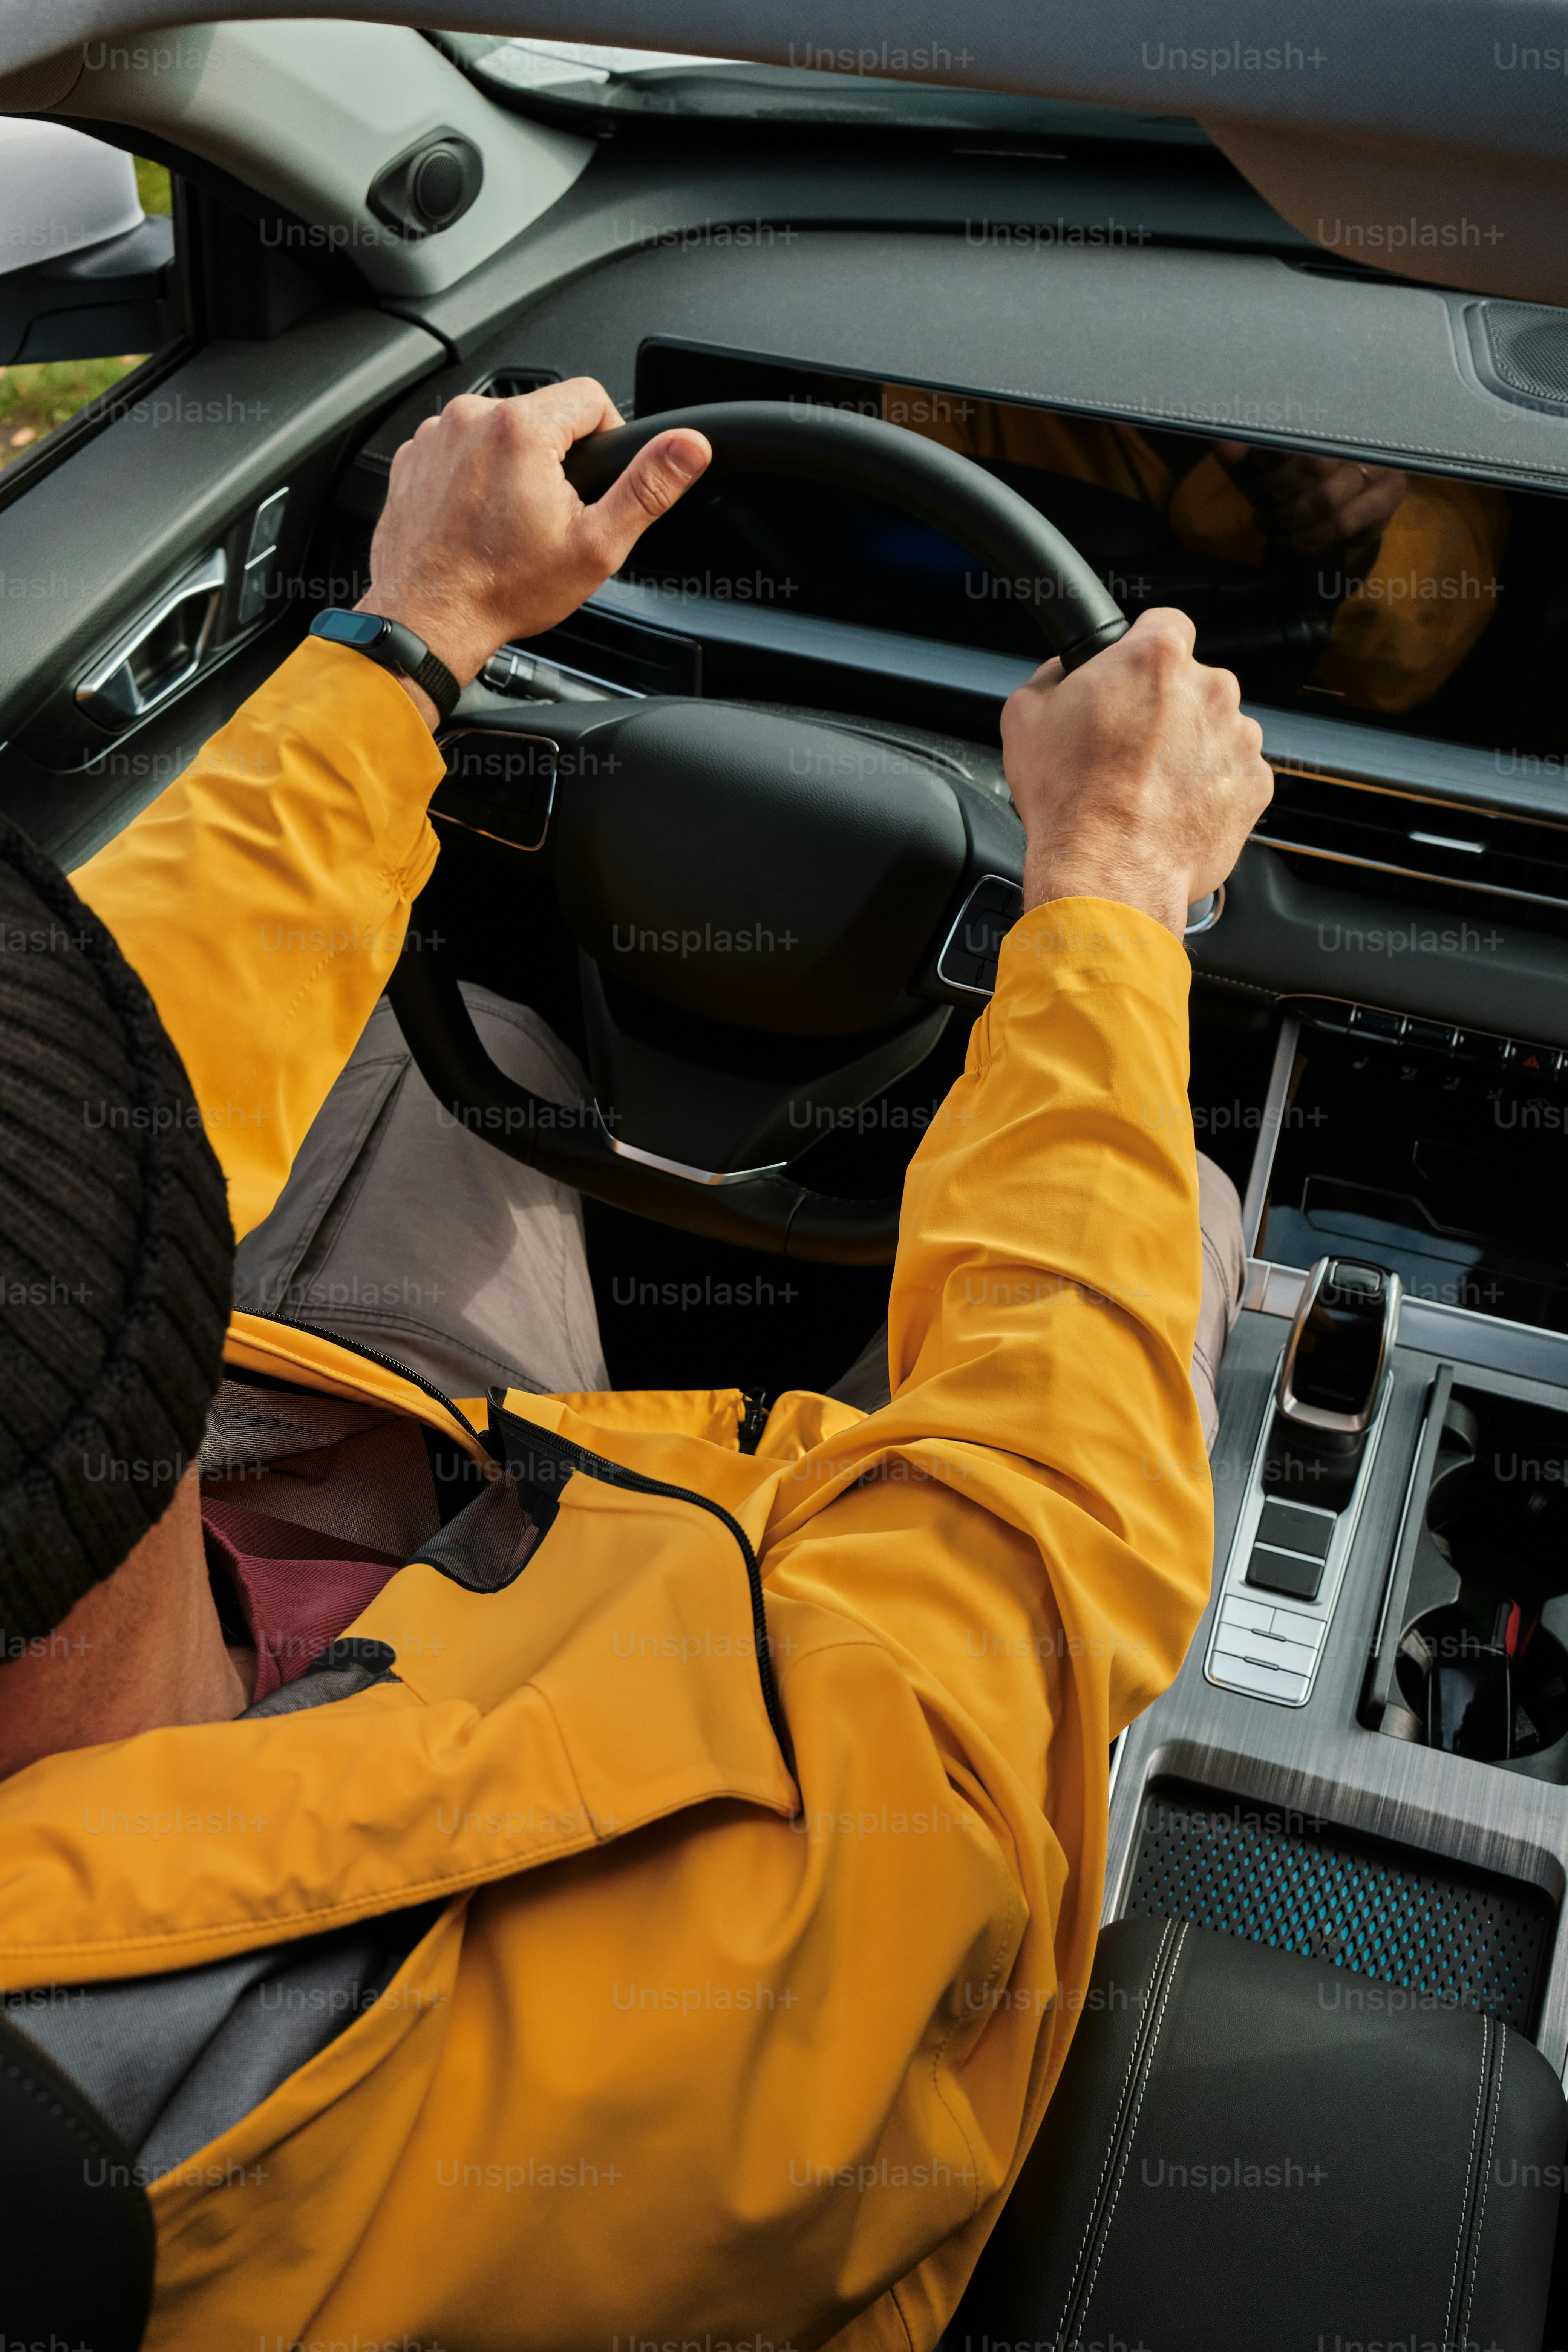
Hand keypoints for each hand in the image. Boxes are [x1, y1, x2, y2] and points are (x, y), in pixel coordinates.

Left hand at [355, 377, 710, 725]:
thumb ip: (648, 487)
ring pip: (501, 430)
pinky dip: (476, 475)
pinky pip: (462, 447)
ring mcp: (436, 435)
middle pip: (544, 413)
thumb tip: (690, 446)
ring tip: (509, 521)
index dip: (606, 438)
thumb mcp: (596, 544)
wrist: (428, 620)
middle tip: (548, 515)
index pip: (590, 395)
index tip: (590, 484)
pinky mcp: (414, 455)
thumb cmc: (503, 589)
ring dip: (514, 465)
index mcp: (521, 429)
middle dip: (557, 458)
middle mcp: (472, 418)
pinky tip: (478, 518)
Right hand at [1000, 607, 1272, 936]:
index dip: (1143, 651)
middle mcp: (1209, 689)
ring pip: (1217, 728)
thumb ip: (1054, 674)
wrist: (1106, 874)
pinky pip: (1234, 774)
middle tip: (1129, 745)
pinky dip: (1211, 788)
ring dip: (1190, 748)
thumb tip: (1066, 671)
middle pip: (1193, 681)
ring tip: (1150, 786)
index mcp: (1155, 658)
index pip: (1166, 623)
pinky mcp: (1255, 785)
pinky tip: (1173, 810)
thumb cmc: (1069, 801)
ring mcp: (1239, 738)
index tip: (1133, 676)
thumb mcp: (1026, 716)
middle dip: (1166, 706)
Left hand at [1213, 439, 1405, 559]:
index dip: (1269, 454)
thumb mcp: (1257, 466)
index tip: (1252, 474)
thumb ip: (1242, 454)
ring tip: (1270, 524)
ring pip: (1327, 497)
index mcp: (1327, 413)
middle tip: (1261, 508)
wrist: (1336, 514)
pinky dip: (1308, 537)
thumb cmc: (1291, 481)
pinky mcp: (1391, 493)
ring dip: (1289, 519)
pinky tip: (1290, 540)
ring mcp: (1380, 461)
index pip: (1297, 428)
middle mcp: (1359, 431)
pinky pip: (1343, 522)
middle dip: (1277, 493)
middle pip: (1313, 464)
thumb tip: (1226, 448)